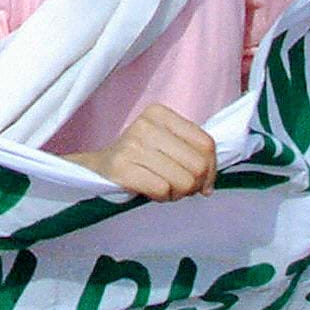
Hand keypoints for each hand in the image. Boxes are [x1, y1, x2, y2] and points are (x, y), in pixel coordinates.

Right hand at [67, 105, 216, 201]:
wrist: (99, 168)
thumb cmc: (141, 158)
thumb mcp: (166, 143)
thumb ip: (193, 153)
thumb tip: (209, 184)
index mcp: (160, 113)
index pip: (206, 144)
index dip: (210, 169)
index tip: (201, 180)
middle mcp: (145, 125)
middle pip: (197, 165)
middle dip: (193, 184)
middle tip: (179, 185)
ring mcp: (132, 146)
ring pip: (183, 180)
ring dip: (177, 193)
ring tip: (163, 186)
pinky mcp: (122, 168)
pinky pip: (162, 189)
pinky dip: (162, 197)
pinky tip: (151, 190)